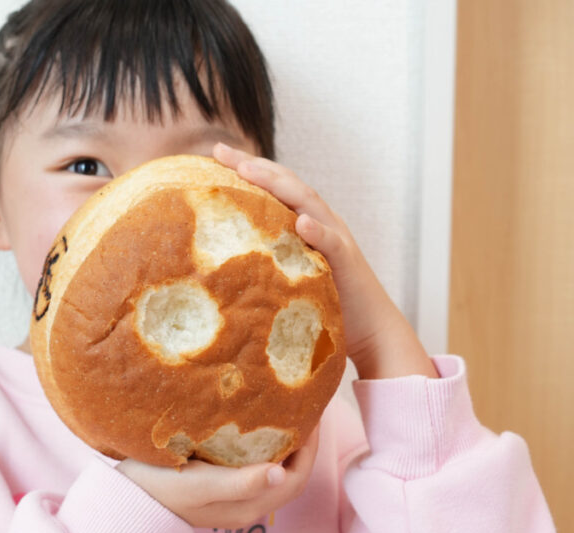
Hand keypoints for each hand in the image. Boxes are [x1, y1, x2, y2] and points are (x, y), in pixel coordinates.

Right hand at [115, 427, 319, 528]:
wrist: (125, 500)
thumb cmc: (159, 488)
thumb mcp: (199, 484)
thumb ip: (240, 482)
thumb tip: (282, 472)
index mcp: (247, 506)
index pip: (296, 479)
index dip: (309, 448)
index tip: (310, 414)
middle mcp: (245, 506)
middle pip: (289, 475)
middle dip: (301, 444)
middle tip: (301, 407)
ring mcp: (231, 499)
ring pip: (272, 471)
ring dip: (282, 445)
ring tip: (282, 412)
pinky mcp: (217, 489)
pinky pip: (252, 468)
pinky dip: (262, 448)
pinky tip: (252, 426)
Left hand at [213, 143, 437, 380]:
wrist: (371, 327)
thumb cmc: (325, 301)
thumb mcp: (289, 272)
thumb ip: (267, 257)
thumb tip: (223, 258)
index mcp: (306, 221)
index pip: (275, 186)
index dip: (248, 167)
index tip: (216, 153)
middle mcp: (321, 222)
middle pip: (287, 184)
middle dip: (254, 165)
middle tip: (221, 150)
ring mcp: (336, 238)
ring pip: (308, 203)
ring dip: (279, 185)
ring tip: (250, 171)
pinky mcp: (347, 262)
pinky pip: (332, 243)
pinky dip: (318, 230)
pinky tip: (301, 221)